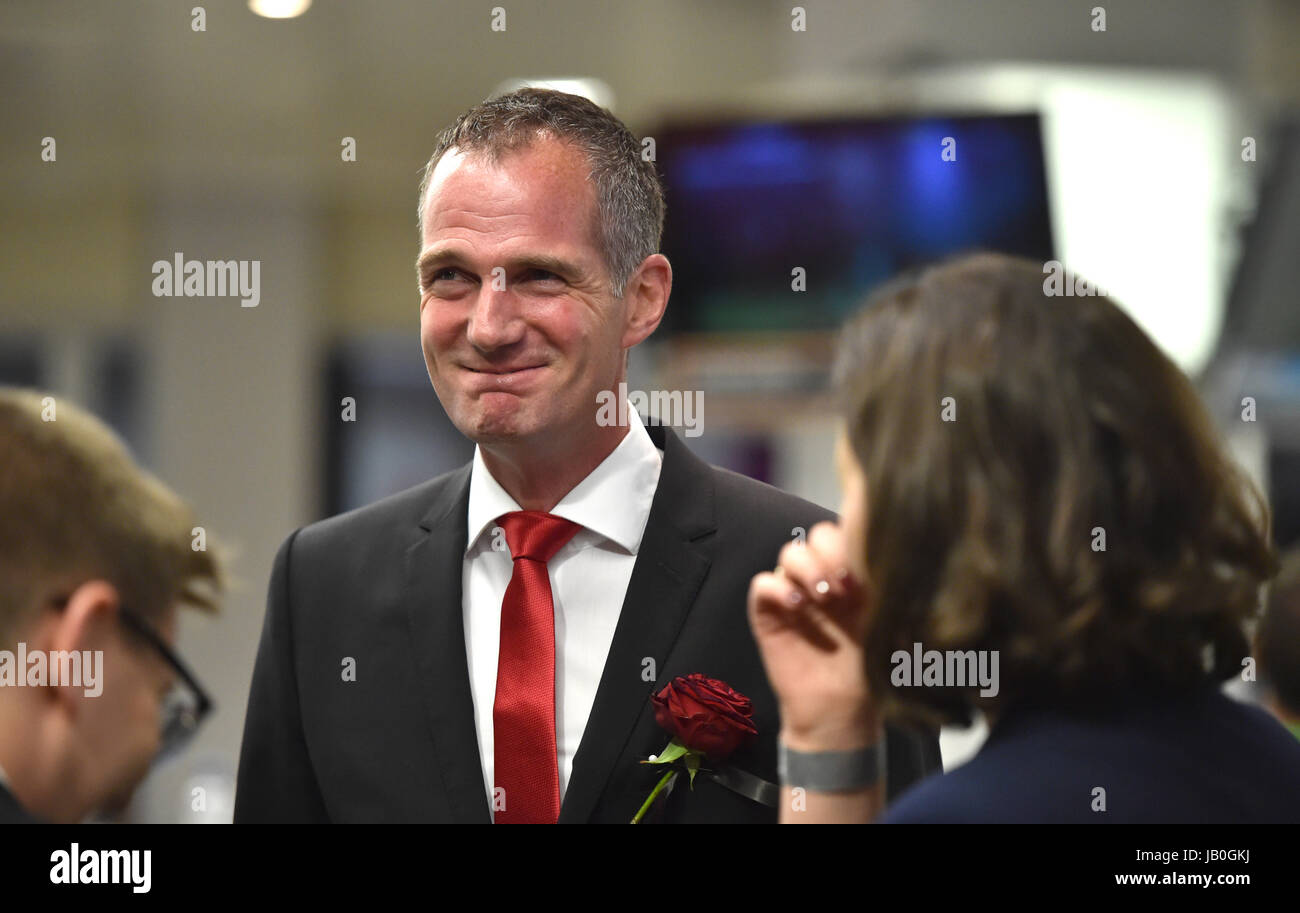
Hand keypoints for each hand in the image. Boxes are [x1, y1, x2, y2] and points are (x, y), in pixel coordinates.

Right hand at [747, 522, 880, 751]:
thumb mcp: (891, 626)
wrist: (840, 713)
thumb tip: (906, 556)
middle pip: (818, 535)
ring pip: (789, 552)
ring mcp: (795, 594)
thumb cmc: (871, 672)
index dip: (855, 541)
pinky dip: (778, 588)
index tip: (869, 571)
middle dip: (832, 552)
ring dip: (807, 567)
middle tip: (846, 586)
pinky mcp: (770, 614)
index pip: (848, 533)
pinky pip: (762, 584)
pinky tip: (798, 606)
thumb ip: (891, 591)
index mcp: (854, 576)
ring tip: (824, 598)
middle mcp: (823, 579)